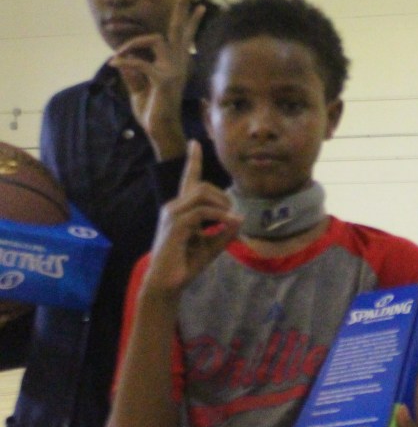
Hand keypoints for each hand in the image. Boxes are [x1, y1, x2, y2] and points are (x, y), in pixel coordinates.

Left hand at [109, 0, 204, 160]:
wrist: (159, 130)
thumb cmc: (151, 109)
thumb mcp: (138, 85)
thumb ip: (134, 69)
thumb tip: (125, 56)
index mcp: (176, 62)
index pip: (183, 37)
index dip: (190, 20)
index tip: (200, 4)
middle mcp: (179, 62)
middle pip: (181, 29)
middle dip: (184, 6)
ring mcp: (174, 70)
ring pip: (155, 40)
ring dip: (132, 43)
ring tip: (118, 55)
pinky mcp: (163, 79)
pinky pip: (140, 63)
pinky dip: (123, 62)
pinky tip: (113, 65)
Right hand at [142, 141, 240, 295]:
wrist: (167, 283)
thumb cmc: (187, 264)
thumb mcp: (213, 246)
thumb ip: (226, 231)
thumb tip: (240, 218)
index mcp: (181, 209)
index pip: (187, 178)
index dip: (193, 160)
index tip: (195, 143)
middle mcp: (174, 207)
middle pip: (202, 186)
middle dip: (223, 197)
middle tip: (233, 216)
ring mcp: (172, 215)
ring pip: (202, 194)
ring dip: (223, 205)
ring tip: (230, 220)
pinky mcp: (175, 225)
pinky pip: (202, 211)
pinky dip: (220, 216)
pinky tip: (229, 224)